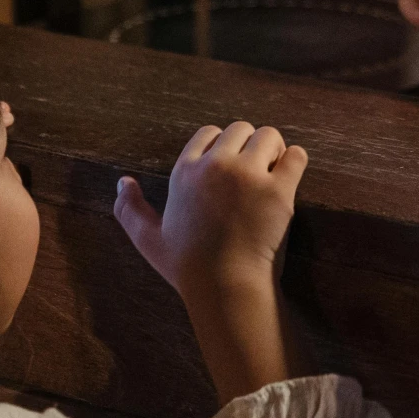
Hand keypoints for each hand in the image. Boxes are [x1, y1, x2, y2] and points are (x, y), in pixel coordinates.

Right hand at [115, 122, 308, 402]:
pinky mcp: (279, 190)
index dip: (223, 146)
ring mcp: (248, 176)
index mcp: (185, 171)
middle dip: (250, 145)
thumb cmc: (188, 267)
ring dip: (274, 151)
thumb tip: (122, 182)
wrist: (225, 288)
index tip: (230, 167)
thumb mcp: (148, 239)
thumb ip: (129, 209)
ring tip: (273, 174)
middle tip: (256, 171)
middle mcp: (216, 166)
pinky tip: (290, 177)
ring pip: (270, 136)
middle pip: (241, 129)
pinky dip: (295, 162)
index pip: (209, 132)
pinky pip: (296, 156)